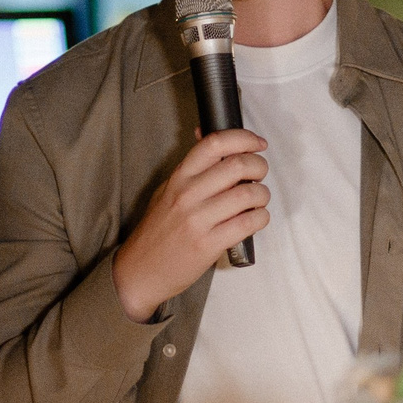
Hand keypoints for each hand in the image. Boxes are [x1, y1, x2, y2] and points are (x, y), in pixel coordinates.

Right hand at [112, 128, 268, 320]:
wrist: (140, 271)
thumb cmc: (157, 232)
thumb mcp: (166, 191)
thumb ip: (190, 166)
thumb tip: (203, 132)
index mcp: (179, 177)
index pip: (214, 143)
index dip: (243, 138)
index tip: (257, 144)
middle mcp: (187, 195)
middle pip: (237, 166)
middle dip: (259, 167)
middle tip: (260, 175)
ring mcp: (198, 220)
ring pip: (248, 194)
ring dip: (262, 195)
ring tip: (258, 200)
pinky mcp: (209, 245)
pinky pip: (248, 223)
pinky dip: (261, 218)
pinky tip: (256, 218)